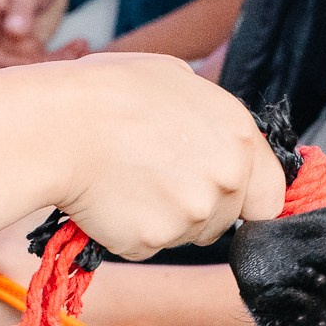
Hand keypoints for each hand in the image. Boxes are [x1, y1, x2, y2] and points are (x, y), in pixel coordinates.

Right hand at [0, 0, 85, 69]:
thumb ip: (21, 9)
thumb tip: (13, 32)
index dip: (5, 62)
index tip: (35, 63)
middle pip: (1, 62)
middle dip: (35, 65)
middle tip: (68, 56)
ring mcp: (3, 38)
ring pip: (22, 66)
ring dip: (52, 62)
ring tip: (81, 47)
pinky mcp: (22, 45)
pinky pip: (37, 62)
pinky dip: (59, 58)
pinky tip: (80, 46)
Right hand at [20, 54, 287, 257]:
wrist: (55, 125)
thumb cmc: (108, 92)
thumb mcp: (177, 79)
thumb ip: (214, 118)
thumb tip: (223, 135)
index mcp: (240, 138)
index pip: (270, 197)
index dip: (247, 198)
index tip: (228, 198)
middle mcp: (225, 182)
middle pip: (225, 219)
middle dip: (197, 205)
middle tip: (153, 173)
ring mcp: (190, 217)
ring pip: (185, 234)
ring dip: (163, 217)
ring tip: (127, 177)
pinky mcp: (152, 243)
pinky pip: (147, 245)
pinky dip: (128, 230)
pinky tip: (108, 196)